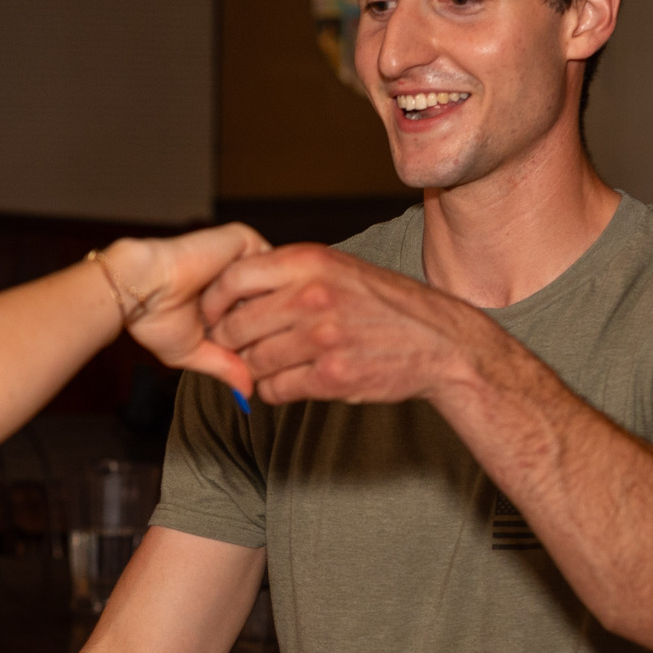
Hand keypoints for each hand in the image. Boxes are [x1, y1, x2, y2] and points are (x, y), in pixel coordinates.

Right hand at [101, 223, 269, 388]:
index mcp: (224, 297)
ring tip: (220, 314)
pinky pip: (269, 268)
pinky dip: (252, 289)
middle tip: (226, 334)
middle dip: (260, 326)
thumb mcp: (195, 352)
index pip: (261, 318)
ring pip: (274, 286)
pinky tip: (227, 297)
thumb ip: (226, 367)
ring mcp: (241, 255)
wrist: (141, 287)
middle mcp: (236, 274)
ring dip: (255, 308)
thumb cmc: (156, 318)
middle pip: (274, 302)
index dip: (254, 340)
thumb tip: (249, 393)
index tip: (232, 351)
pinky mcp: (243, 240)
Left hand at [199, 244, 490, 407]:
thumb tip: (235, 288)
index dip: (214, 303)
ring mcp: (321, 338)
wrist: (439, 341)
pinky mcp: (332, 377)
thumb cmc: (384, 305)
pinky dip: (274, 390)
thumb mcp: (338, 268)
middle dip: (229, 343)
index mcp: (310, 262)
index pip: (232, 279)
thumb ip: (290, 273)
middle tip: (236, 349)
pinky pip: (275, 389)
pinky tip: (289, 382)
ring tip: (269, 366)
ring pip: (252, 362)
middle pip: (235, 326)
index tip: (215, 317)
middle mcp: (312, 296)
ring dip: (253, 370)